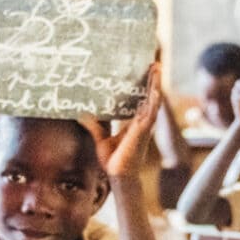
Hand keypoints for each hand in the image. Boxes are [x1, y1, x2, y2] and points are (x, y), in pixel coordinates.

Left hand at [81, 62, 161, 177]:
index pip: (141, 100)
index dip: (145, 87)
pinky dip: (154, 100)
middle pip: (150, 97)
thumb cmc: (114, 161)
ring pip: (153, 101)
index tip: (146, 72)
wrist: (119, 176)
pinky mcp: (143, 131)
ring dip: (156, 84)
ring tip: (157, 69)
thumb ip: (94, 125)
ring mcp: (144, 126)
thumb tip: (82, 114)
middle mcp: (142, 122)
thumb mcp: (101, 139)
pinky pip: (151, 113)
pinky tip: (156, 89)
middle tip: (155, 63)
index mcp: (134, 123)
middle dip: (153, 80)